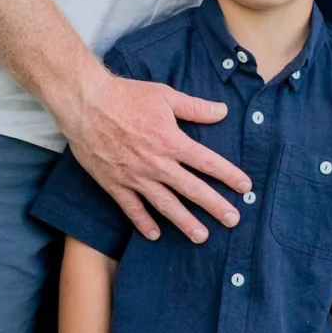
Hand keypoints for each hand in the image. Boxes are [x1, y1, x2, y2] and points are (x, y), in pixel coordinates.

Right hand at [63, 64, 250, 243]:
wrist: (86, 104)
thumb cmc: (125, 96)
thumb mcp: (165, 96)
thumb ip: (195, 108)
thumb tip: (223, 111)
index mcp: (171, 141)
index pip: (207, 162)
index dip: (228, 175)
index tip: (245, 187)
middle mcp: (157, 164)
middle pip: (192, 189)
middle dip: (215, 206)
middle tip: (233, 220)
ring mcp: (135, 177)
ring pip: (165, 205)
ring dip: (185, 222)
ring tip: (201, 237)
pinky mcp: (114, 183)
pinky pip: (132, 208)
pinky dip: (143, 223)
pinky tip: (155, 234)